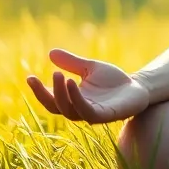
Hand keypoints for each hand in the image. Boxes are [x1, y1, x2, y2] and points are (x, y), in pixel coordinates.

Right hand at [26, 48, 150, 123]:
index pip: (51, 100)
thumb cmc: (114, 80)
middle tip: (48, 74)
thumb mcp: (90, 68)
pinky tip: (73, 83)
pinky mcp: (105, 115)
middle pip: (56, 107)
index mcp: (73, 100)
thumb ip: (72, 63)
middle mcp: (79, 109)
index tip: (29, 77)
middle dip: (47, 93)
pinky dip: (77, 98)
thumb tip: (50, 53)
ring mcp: (91, 114)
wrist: (138, 87)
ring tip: (58, 75)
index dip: (39, 91)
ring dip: (61, 94)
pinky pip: (87, 111)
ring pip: (69, 110)